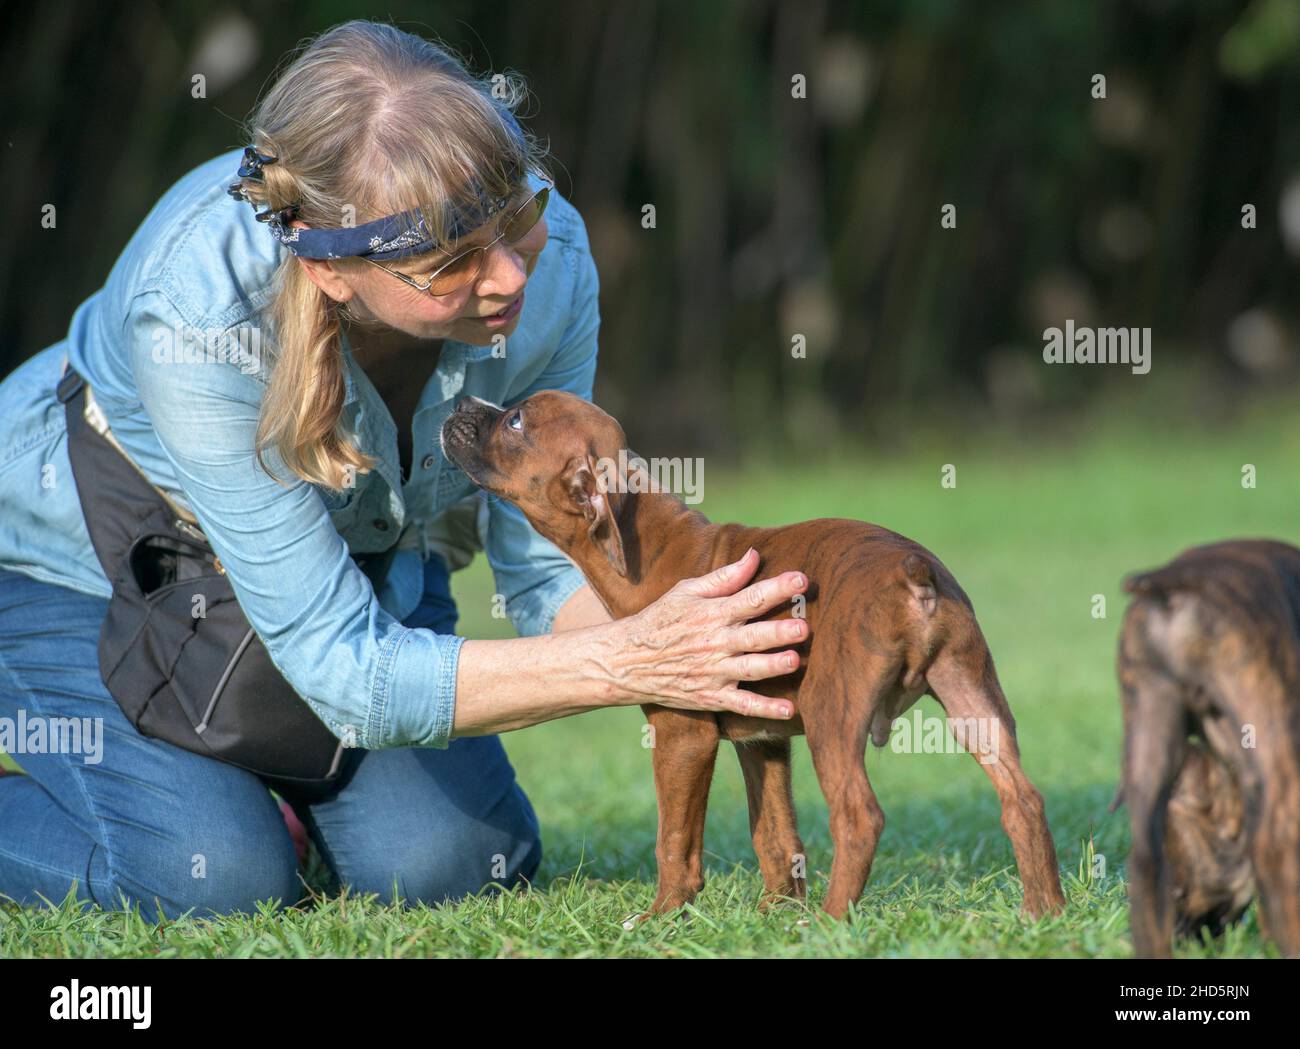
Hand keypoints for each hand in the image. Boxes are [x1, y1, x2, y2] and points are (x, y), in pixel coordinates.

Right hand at [600, 548, 807, 718]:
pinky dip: (764, 709)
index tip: (802, 578)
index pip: (750, 598)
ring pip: (749, 669)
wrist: (626, 660)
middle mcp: (715, 642)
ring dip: (772, 665)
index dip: (776, 588)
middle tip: (803, 627)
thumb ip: (724, 577)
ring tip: (794, 661)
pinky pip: (741, 705)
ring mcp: (714, 672)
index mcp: (712, 613)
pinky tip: (788, 710)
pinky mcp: (711, 696)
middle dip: (777, 631)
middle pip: (752, 636)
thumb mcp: (686, 591)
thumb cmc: (660, 619)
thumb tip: (755, 555)